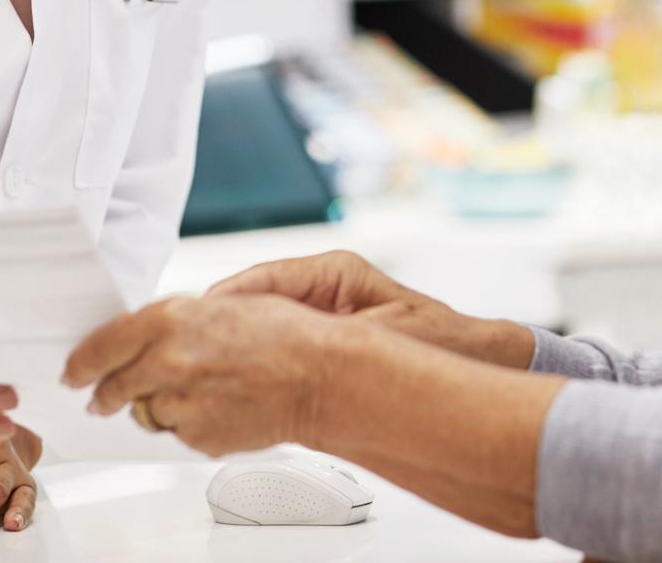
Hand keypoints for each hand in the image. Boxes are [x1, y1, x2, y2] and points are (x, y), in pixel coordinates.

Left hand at [64, 295, 339, 457]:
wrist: (318, 375)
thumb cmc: (285, 333)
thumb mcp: (225, 303)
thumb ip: (178, 321)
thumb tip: (152, 335)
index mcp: (169, 321)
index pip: (102, 345)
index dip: (83, 360)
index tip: (75, 370)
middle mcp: (165, 363)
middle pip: (113, 388)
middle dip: (108, 391)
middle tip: (107, 394)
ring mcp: (179, 405)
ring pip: (147, 412)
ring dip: (159, 403)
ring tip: (197, 388)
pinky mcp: (196, 437)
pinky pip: (178, 431)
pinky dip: (189, 420)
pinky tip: (218, 403)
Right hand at [208, 252, 532, 367]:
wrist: (471, 364)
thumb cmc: (439, 340)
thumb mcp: (383, 330)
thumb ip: (335, 333)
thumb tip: (284, 331)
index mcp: (334, 273)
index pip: (265, 278)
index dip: (228, 300)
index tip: (199, 317)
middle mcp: (322, 290)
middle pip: (254, 301)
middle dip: (223, 324)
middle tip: (190, 347)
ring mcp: (319, 317)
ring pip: (260, 326)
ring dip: (235, 345)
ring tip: (204, 369)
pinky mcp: (320, 346)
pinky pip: (274, 351)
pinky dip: (253, 368)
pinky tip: (235, 388)